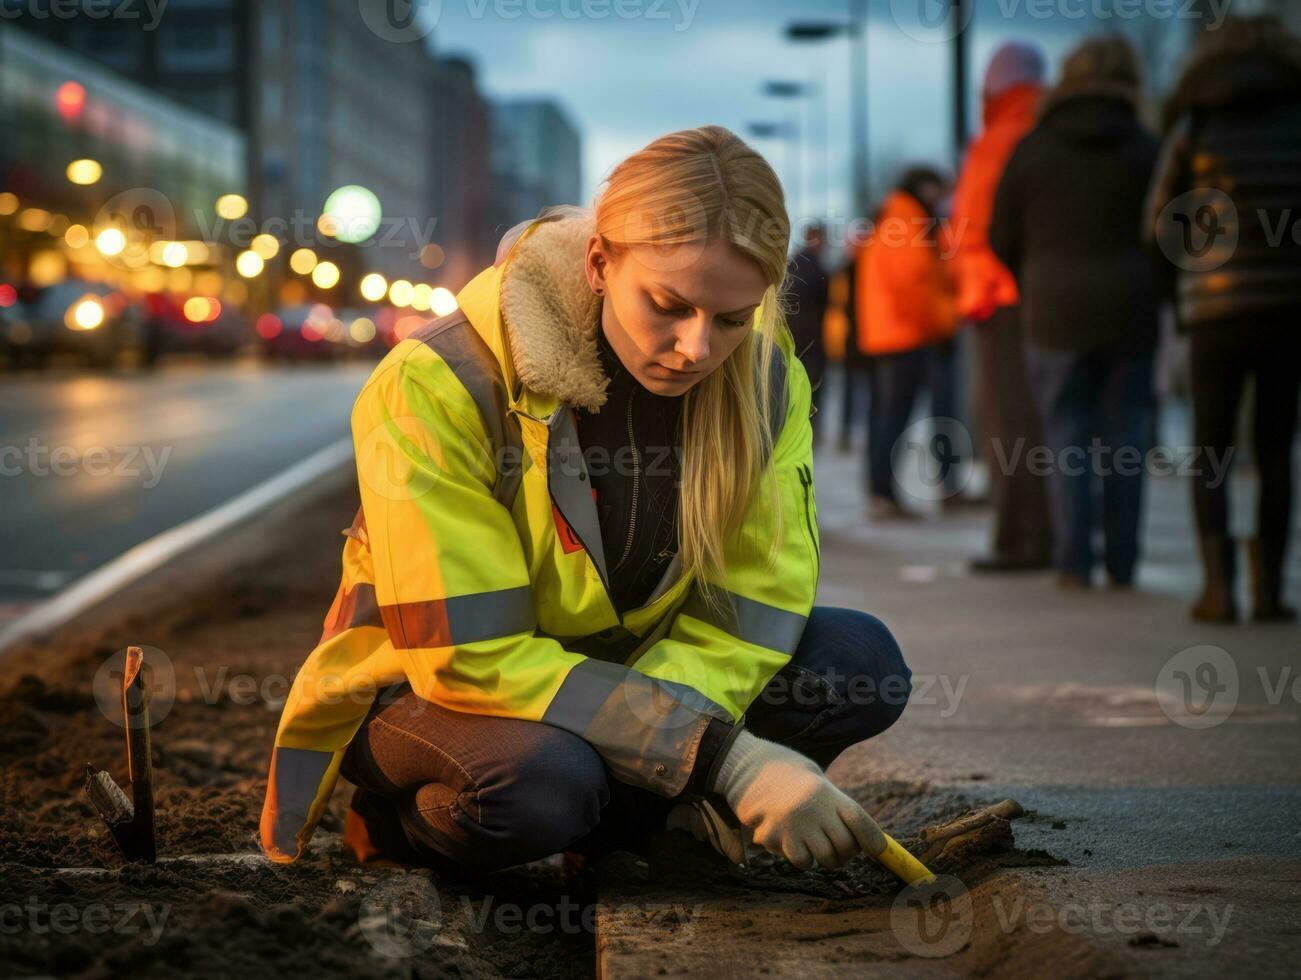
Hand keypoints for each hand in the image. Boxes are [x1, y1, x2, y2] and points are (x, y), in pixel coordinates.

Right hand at [710, 729, 884, 869]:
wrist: (747, 768)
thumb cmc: (787, 775)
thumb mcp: (815, 780)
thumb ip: (835, 807)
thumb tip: (865, 843)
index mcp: (825, 791)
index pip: (858, 819)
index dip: (872, 839)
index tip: (880, 851)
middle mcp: (814, 809)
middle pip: (845, 846)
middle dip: (845, 852)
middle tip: (838, 847)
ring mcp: (795, 825)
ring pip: (825, 858)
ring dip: (824, 856)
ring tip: (812, 841)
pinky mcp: (776, 838)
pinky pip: (802, 861)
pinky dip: (802, 857)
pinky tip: (792, 840)